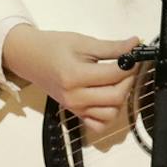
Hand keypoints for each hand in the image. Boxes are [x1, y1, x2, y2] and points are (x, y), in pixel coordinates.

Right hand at [2, 25, 139, 131]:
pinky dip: (108, 115)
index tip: (134, 56)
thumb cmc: (54, 47)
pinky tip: (108, 98)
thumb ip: (112, 47)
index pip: (114, 75)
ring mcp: (75, 108)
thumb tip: (135, 44)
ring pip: (111, 113)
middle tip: (128, 68)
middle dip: (128, 80)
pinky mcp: (75, 113)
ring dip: (121, 98)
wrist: (30, 58)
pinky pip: (99, 124)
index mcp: (75, 76)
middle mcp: (74, 96)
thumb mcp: (84, 42)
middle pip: (116, 96)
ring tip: (117, 81)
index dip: (130, 65)